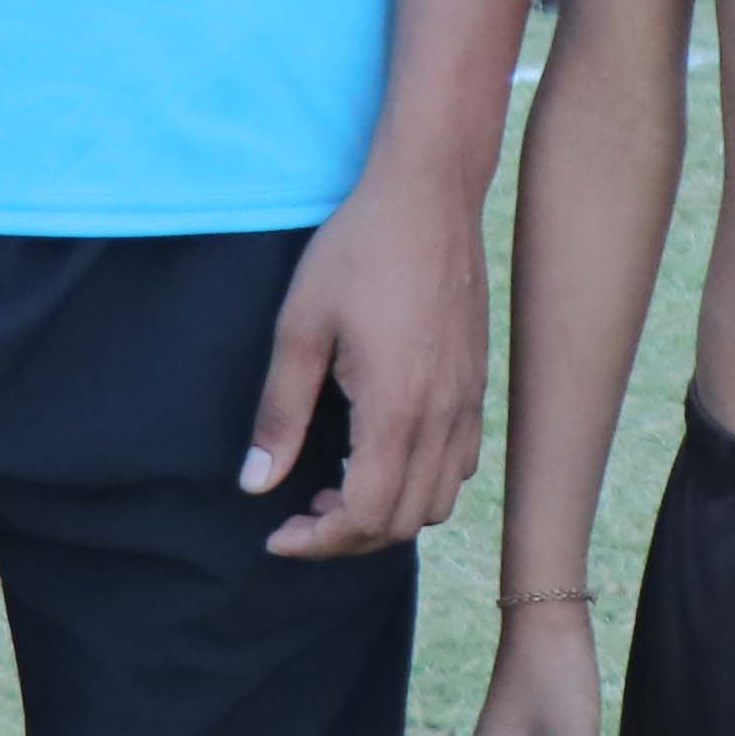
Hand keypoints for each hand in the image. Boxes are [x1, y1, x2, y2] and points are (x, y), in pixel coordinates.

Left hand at [243, 156, 483, 557]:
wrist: (429, 194)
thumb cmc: (357, 251)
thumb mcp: (300, 327)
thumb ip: (280, 412)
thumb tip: (255, 483)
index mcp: (395, 409)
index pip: (366, 516)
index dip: (319, 541)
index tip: (278, 532)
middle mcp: (442, 416)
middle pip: (404, 523)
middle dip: (347, 536)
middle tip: (300, 513)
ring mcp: (467, 402)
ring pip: (438, 501)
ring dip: (388, 514)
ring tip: (339, 488)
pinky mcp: (478, 384)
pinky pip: (461, 464)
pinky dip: (422, 483)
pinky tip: (383, 452)